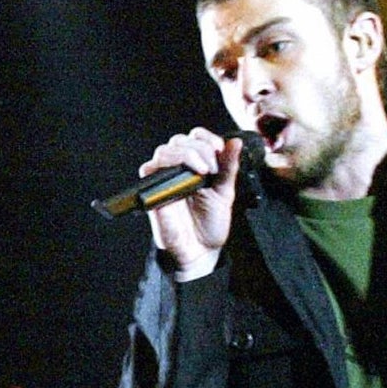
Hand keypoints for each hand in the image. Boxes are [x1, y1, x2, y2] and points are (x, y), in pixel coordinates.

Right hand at [141, 128, 245, 280]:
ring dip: (188, 154)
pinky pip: (150, 168)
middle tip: (213, 167)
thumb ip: (229, 166)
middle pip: (180, 139)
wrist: (201, 250)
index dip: (207, 138)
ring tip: (204, 171)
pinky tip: (187, 177)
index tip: (220, 150)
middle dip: (200, 147)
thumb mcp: (226, 191)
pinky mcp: (152, 190)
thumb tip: (236, 142)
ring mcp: (164, 179)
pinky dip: (168, 165)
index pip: (195, 137)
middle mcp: (178, 169)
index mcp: (196, 165)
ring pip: (165, 150)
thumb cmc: (210, 223)